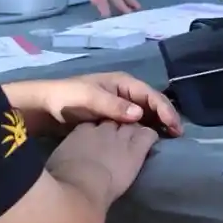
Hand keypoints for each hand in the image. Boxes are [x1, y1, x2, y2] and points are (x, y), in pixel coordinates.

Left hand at [22, 72, 182, 136]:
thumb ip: (113, 105)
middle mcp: (124, 91)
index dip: (165, 109)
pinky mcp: (112, 117)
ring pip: (146, 112)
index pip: (150, 95)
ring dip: (158, 123)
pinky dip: (146, 129)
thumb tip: (139, 114)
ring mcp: (118, 104)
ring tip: (170, 138)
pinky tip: (151, 140)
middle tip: (178, 134)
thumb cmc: (66, 98)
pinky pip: (135, 122)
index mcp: (122, 82)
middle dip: (166, 116)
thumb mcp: (88, 98)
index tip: (174, 126)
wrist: (44, 107)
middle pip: (152, 103)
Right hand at [49, 120, 158, 202]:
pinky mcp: (135, 150)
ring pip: (132, 125)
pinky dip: (149, 136)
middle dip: (117, 125)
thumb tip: (62, 163)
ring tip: (136, 137)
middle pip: (114, 121)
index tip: (98, 138)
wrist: (81, 185)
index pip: (93, 124)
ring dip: (134, 129)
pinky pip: (147, 135)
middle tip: (118, 136)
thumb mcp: (58, 162)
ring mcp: (120, 138)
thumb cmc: (63, 177)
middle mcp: (102, 130)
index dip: (97, 129)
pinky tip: (151, 140)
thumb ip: (65, 157)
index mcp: (81, 132)